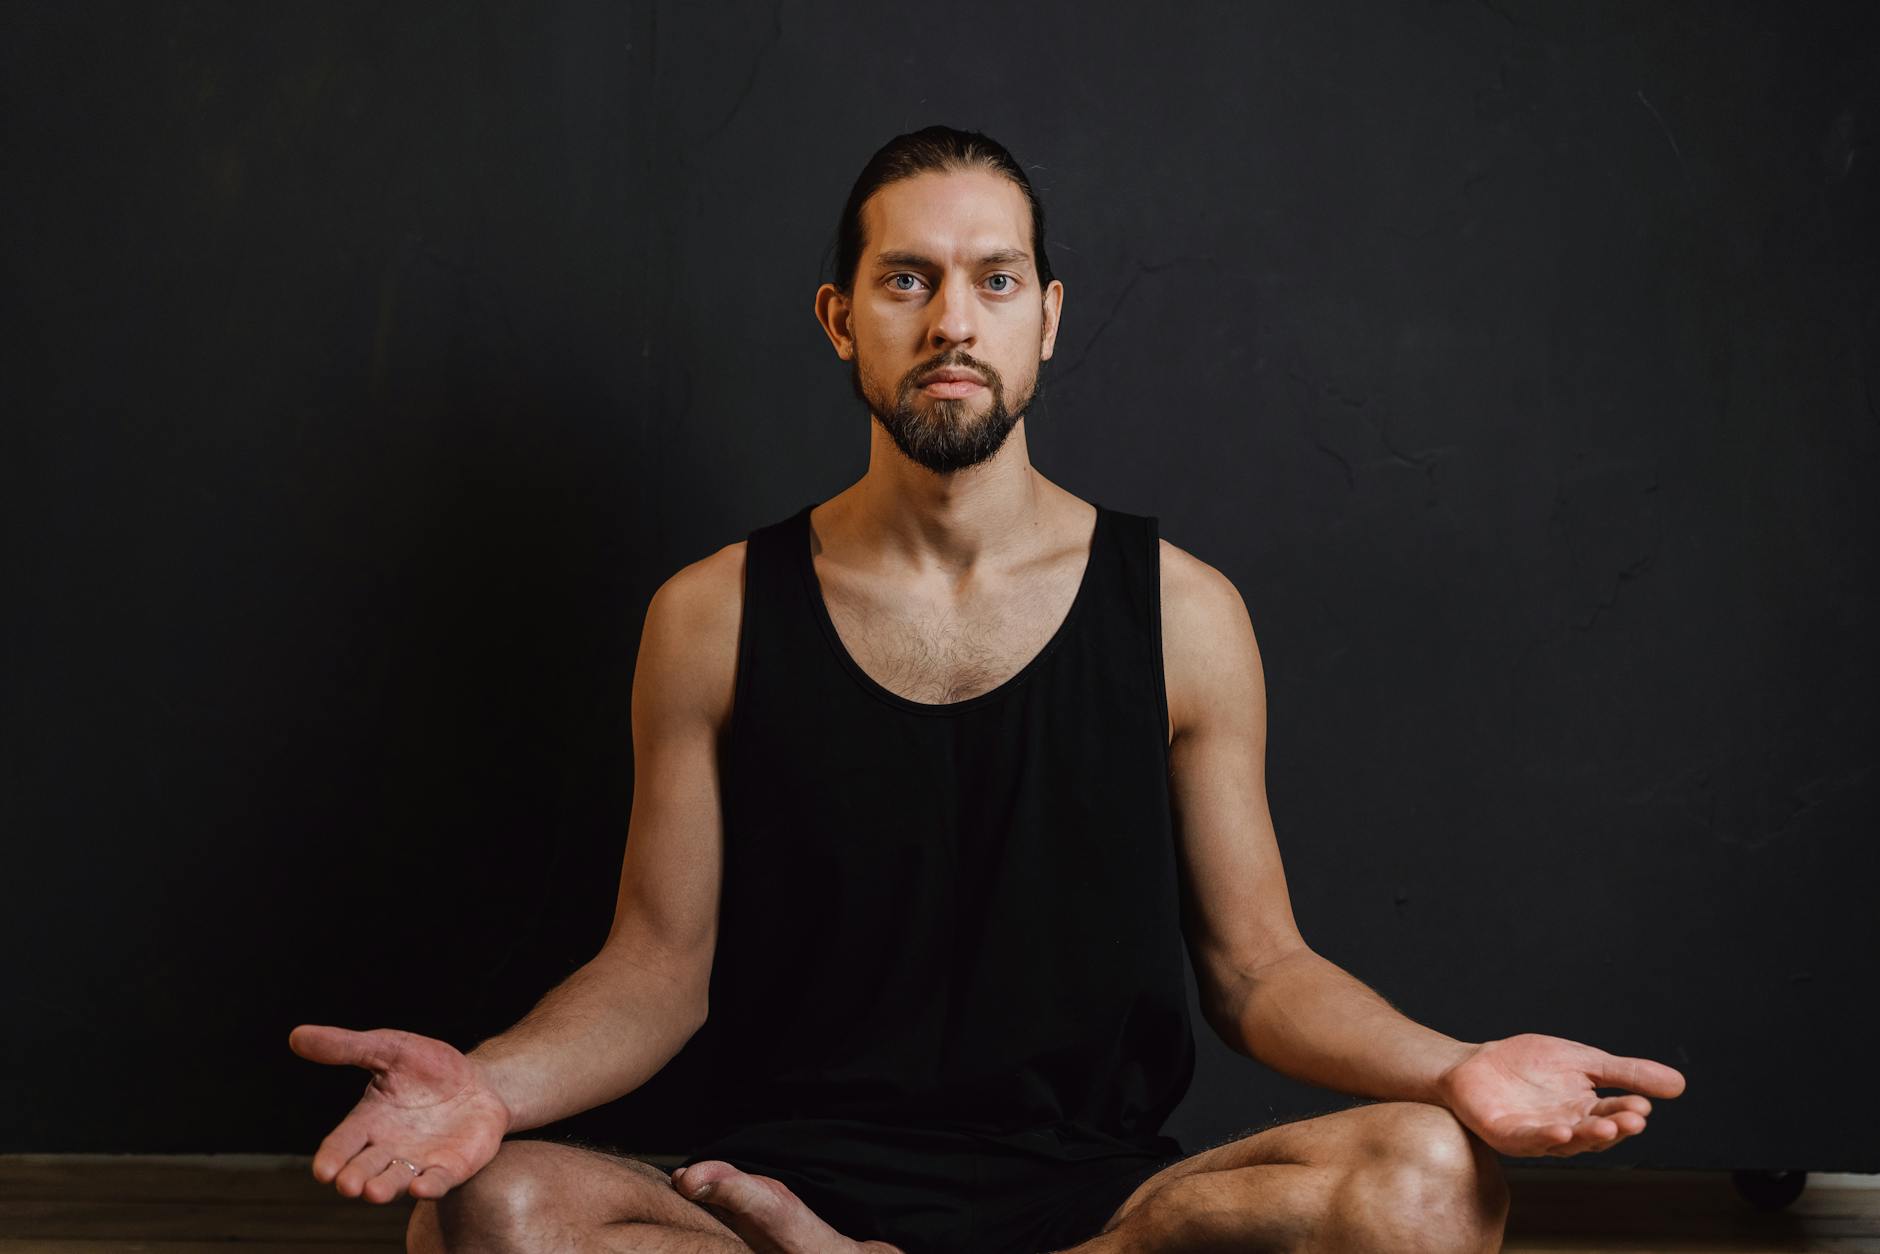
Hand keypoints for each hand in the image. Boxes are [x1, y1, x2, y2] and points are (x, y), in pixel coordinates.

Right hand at [289, 1024, 511, 1202]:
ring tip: (373, 1192)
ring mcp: (418, 1162)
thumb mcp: (389, 1049)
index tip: (322, 1170)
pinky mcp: (451, 1168)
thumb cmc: (428, 1068)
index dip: (332, 1158)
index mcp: (367, 1122)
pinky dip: (429, 1186)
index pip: (342, 1144)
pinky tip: (422, 1188)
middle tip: (347, 1185)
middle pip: (365, 1168)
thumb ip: (347, 1047)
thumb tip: (295, 1035)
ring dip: (385, 1188)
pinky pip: (438, 1181)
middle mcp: (388, 1149)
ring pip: (396, 1181)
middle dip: (354, 1178)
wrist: (479, 1082)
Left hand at [1435, 1032, 1686, 1156]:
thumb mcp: (1584, 1060)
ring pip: (1568, 1141)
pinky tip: (1561, 1130)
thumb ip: (1626, 1072)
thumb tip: (1680, 1084)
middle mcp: (1567, 1127)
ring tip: (1604, 1128)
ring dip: (1587, 1137)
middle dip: (1614, 1127)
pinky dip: (1546, 1137)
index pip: (1613, 1114)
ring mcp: (1537, 1135)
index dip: (1627, 1111)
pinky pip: (1530, 1141)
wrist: (1477, 1063)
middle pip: (1595, 1133)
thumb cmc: (1531, 1065)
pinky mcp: (1508, 1136)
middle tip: (1633, 1119)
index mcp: (1587, 1110)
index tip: (1643, 1104)